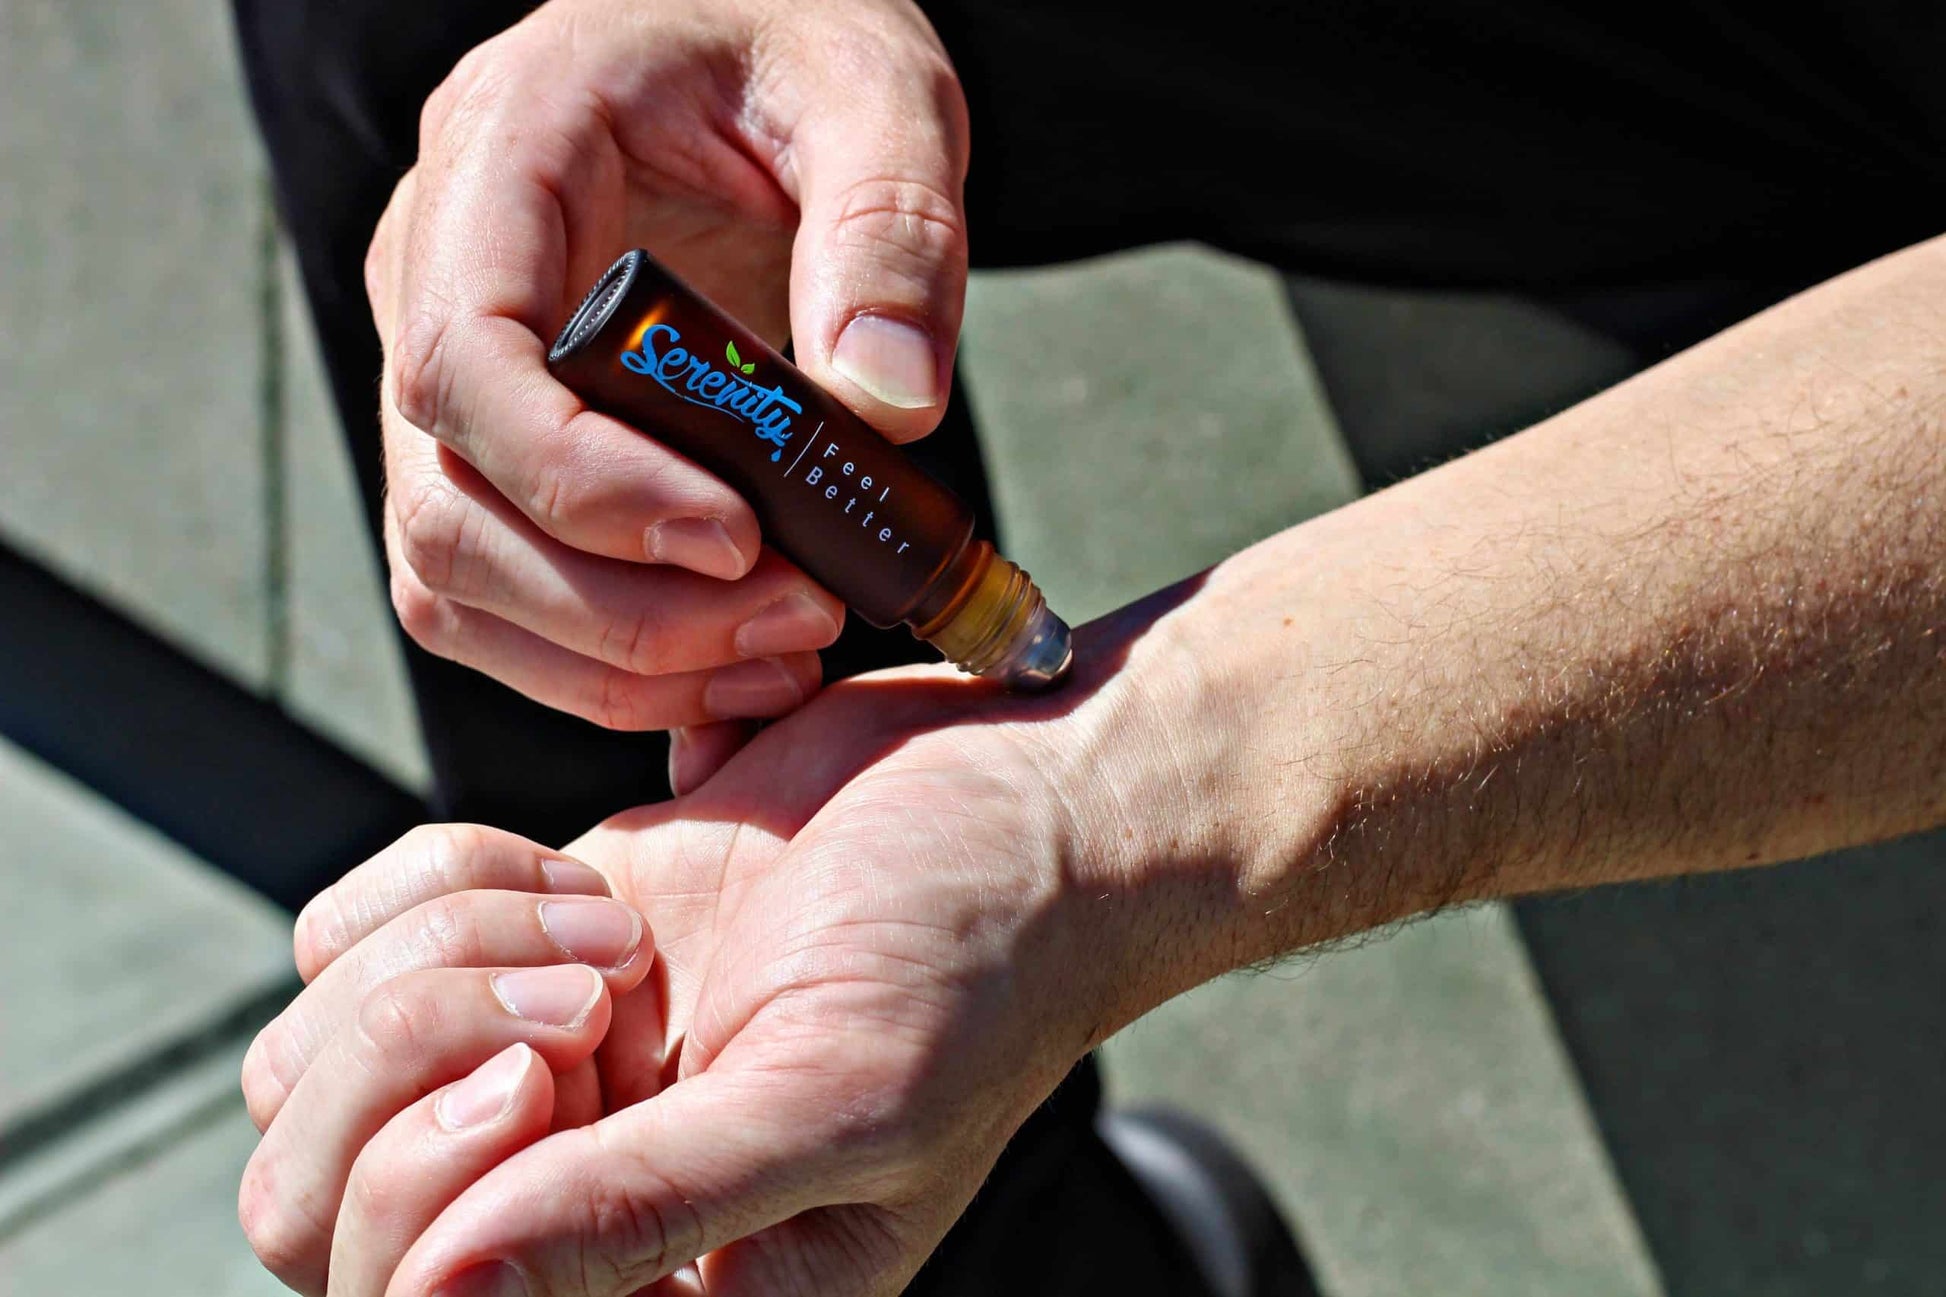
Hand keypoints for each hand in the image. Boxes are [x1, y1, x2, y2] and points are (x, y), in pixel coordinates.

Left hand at [238, 594, 1240, 1295]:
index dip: (424, 1186)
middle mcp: (574, 1197)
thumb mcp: (839, 1099)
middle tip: (588, 997)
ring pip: (312, 1056)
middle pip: (308, 1197)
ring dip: (442, 961)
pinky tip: (583, 888)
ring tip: (608, 940)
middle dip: (413, 1059)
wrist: (1017, 794)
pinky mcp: (524, 946)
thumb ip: (642, 1213)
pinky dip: (443, 882)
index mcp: (670, 1291)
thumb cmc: (978, 959)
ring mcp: (535, 1072)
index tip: (573, 1061)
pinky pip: (353, 934)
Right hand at [365, 0, 970, 728]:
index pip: (466, 361)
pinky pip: (498, 590)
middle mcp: (436, 268)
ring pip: (455, 574)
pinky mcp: (494, 437)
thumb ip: (890, 230)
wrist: (751, 44)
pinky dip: (599, 658)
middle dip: (616, 606)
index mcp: (501, 154)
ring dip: (610, 656)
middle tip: (793, 620)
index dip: (585, 483)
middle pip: (449, 502)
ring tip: (776, 654)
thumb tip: (889, 406)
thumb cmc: (793, 42)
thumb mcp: (874, 92)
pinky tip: (726, 658)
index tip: (735, 539)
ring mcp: (452, 364)